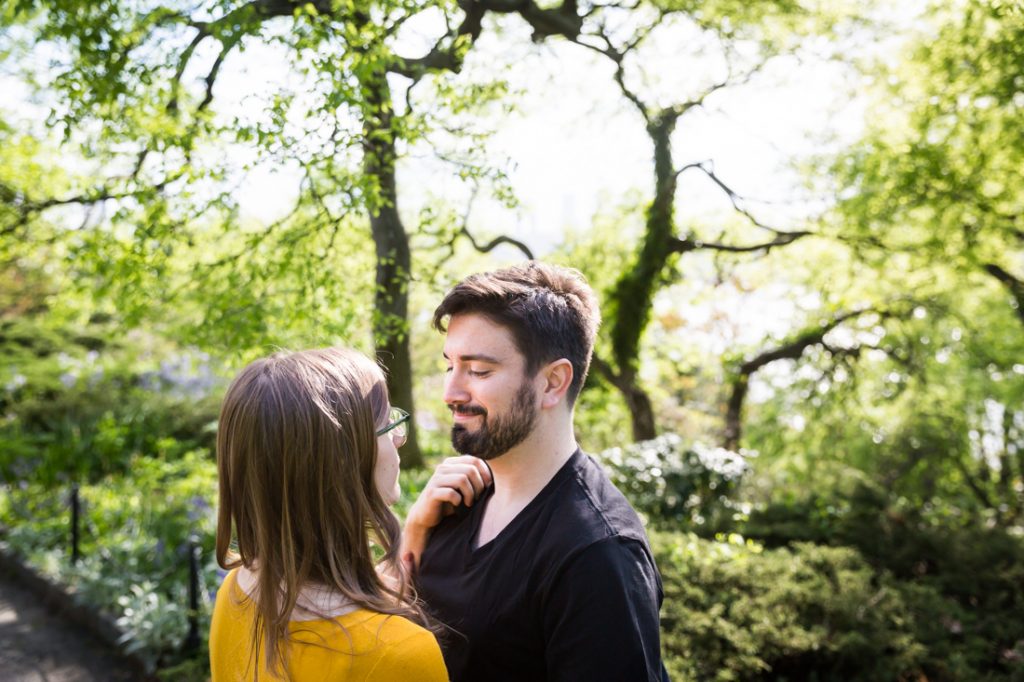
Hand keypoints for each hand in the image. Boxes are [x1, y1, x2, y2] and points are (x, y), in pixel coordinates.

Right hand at [401, 456, 491, 572]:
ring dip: (470, 494)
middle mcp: (443, 468)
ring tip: (469, 503)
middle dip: (479, 486)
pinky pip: (452, 493)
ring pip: (462, 479)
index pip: (475, 460)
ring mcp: (436, 479)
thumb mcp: (463, 486)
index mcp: (451, 463)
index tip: (487, 487)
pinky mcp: (432, 493)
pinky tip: (458, 505)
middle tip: (477, 498)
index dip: (485, 473)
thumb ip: (473, 476)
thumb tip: (498, 472)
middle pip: (470, 470)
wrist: (427, 516)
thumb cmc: (450, 501)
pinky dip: (459, 500)